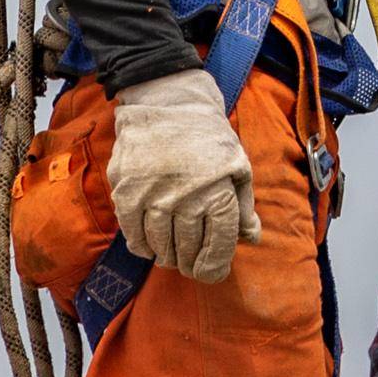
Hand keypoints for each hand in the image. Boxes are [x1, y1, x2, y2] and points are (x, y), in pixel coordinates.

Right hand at [107, 71, 259, 282]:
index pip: (219, 243)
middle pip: (187, 248)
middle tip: (189, 267)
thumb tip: (250, 239)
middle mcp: (186, 198)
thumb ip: (243, 205)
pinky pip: (132, 232)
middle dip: (190, 263)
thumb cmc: (208, 136)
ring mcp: (154, 196)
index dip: (215, 265)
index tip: (211, 274)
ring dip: (166, 256)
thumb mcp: (238, 166)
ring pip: (159, 244)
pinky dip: (141, 245)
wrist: (167, 102)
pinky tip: (148, 247)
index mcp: (219, 192)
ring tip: (170, 257)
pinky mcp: (127, 192)